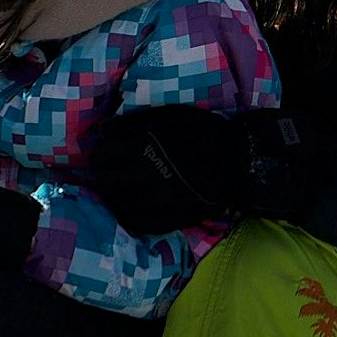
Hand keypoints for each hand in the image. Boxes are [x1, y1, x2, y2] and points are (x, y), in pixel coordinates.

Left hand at [86, 106, 311, 233]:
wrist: (237, 163)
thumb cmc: (201, 133)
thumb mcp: (167, 116)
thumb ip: (130, 122)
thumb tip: (101, 131)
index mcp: (137, 145)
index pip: (99, 155)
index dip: (101, 155)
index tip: (107, 157)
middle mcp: (138, 174)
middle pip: (103, 181)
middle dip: (106, 176)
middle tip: (115, 174)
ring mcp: (149, 200)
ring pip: (114, 202)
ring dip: (116, 195)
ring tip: (127, 190)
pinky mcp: (161, 221)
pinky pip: (133, 221)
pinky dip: (130, 213)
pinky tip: (139, 205)